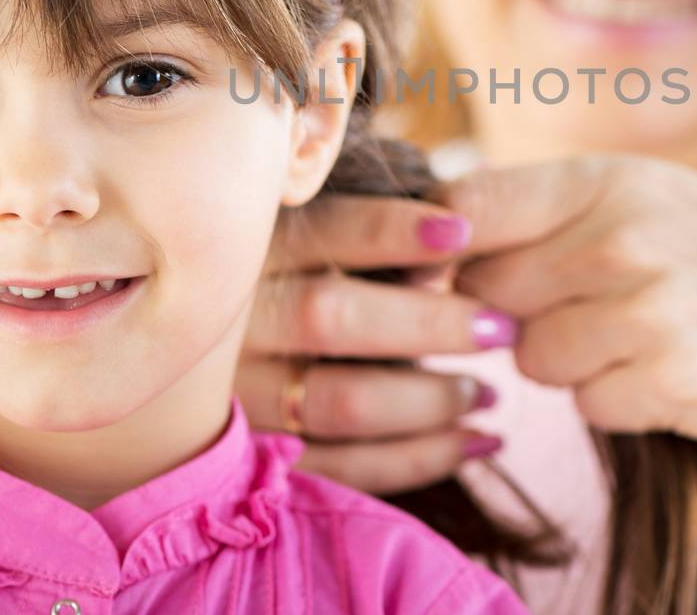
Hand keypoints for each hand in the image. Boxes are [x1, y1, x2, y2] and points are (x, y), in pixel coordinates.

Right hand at [238, 193, 514, 493]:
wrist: (194, 361)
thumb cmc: (282, 285)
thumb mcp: (304, 243)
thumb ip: (361, 240)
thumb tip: (445, 252)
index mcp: (250, 249)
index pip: (327, 229)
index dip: (396, 230)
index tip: (465, 232)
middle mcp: (232, 320)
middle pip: (331, 318)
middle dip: (430, 324)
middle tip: (501, 328)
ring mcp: (235, 395)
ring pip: (341, 402)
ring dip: (431, 400)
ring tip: (488, 394)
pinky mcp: (252, 456)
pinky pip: (342, 468)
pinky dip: (419, 459)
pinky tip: (476, 442)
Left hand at [432, 153, 696, 572]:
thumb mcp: (641, 201)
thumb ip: (538, 212)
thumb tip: (426, 245)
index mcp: (606, 178)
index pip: (462, 205)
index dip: (435, 247)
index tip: (442, 269)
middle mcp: (623, 237)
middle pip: (485, 290)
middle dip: (518, 308)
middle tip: (590, 303)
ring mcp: (650, 311)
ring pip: (530, 357)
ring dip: (571, 361)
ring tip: (641, 335)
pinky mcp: (673, 382)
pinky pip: (586, 406)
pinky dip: (616, 401)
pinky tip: (670, 372)